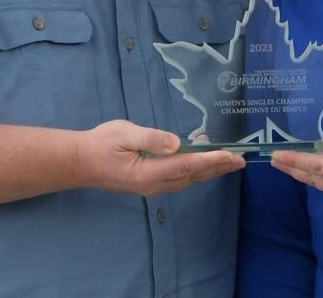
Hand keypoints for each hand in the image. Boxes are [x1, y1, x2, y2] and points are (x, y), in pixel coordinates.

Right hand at [76, 120, 243, 196]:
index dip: (211, 161)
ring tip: (230, 163)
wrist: (80, 162)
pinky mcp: (150, 184)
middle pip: (193, 176)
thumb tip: (175, 143)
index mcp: (148, 173)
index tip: (231, 155)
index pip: (187, 166)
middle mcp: (154, 185)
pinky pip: (180, 180)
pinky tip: (205, 165)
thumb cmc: (100, 144)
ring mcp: (152, 188)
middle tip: (242, 160)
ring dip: (210, 171)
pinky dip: (197, 172)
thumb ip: (150, 138)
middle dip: (218, 168)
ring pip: (188, 180)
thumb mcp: (123, 134)